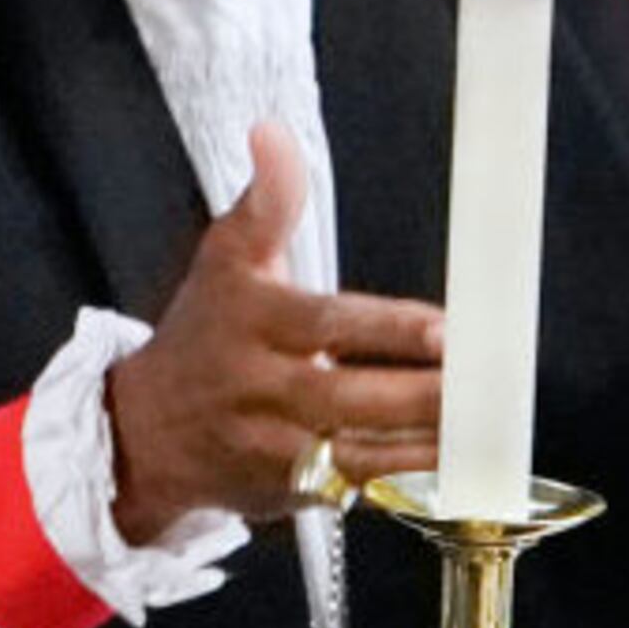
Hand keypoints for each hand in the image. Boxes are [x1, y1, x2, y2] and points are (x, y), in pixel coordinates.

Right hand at [107, 121, 443, 540]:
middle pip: (348, 398)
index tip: (444, 329)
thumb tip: (273, 133)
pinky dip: (406, 483)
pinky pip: (357, 492)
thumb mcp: (225, 260)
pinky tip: (455, 468)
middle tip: (484, 384)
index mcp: (252, 324)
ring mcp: (275, 450)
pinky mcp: (291, 494)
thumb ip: (267, 201)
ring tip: (485, 427)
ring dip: (426, 445)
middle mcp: (261, 391)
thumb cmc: (200, 338)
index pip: (328, 325)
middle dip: (421, 395)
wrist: (143, 435)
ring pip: (359, 455)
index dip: (389, 330)